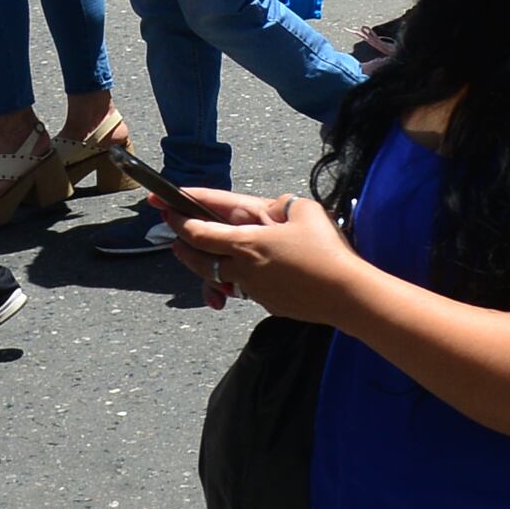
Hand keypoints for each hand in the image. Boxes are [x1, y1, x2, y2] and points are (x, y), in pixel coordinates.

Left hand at [169, 186, 358, 317]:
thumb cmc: (326, 250)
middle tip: (173, 237)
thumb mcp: (305, 210)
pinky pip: (242, 290)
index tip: (164, 208)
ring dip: (202, 266)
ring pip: (217, 277)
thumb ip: (281, 205)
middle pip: (198, 258)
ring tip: (195, 257)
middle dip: (182, 245)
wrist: (346, 294)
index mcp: (246, 241)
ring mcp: (253, 289)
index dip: (179, 218)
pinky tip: (236, 278)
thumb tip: (272, 210)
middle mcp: (242, 267)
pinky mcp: (268, 303)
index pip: (200, 230)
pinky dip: (232, 282)